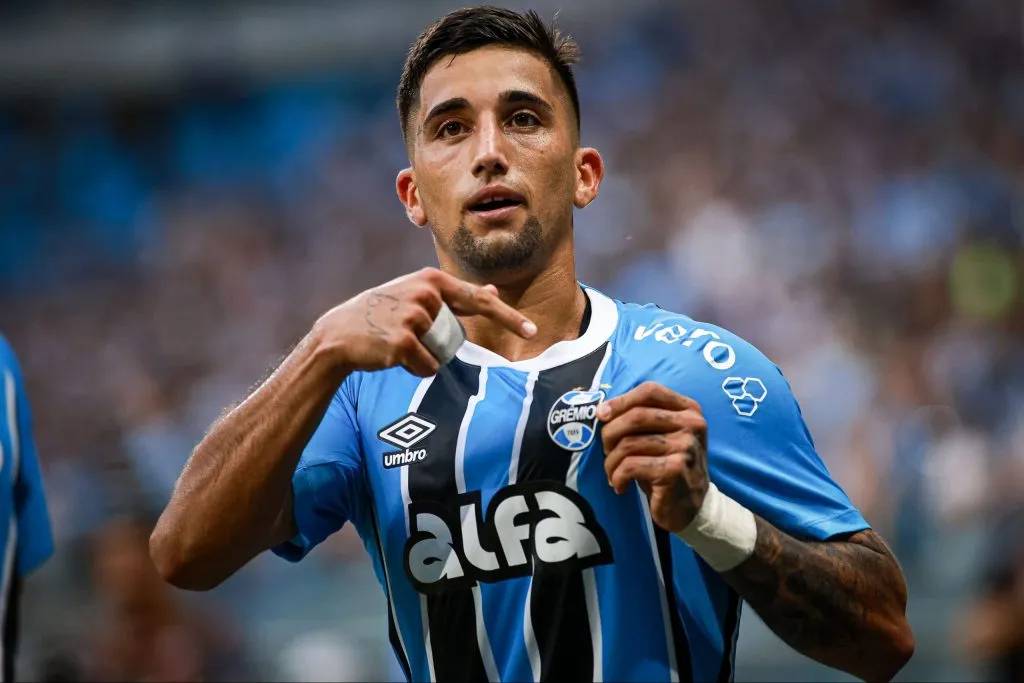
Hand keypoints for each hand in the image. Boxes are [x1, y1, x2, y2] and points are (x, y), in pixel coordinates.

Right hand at [315, 267, 536, 376]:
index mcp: (431, 280)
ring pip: (442, 353)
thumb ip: (455, 295)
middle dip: (436, 343)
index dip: (507, 317)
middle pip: (456, 334)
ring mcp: (414, 317)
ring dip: (424, 356)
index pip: (477, 300)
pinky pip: (428, 367)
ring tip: (396, 342)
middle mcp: (425, 294)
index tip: (532, 330)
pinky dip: (414, 368)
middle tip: (405, 334)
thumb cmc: (381, 315)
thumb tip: (493, 291)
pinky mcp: (404, 341)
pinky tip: (392, 355)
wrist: (338, 335)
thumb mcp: (418, 296)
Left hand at [598, 381, 708, 532]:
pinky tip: (620, 486)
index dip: (621, 400)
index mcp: (689, 410)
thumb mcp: (662, 436)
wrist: (692, 507)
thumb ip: (641, 419)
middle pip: (636, 416)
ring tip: (612, 473)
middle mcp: (691, 425)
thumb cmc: (668, 467)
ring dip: (611, 461)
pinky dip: (617, 476)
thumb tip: (602, 410)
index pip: (649, 391)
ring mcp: (685, 447)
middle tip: (606, 450)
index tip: (601, 415)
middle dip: (610, 433)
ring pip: (628, 443)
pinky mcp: (674, 470)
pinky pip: (630, 466)